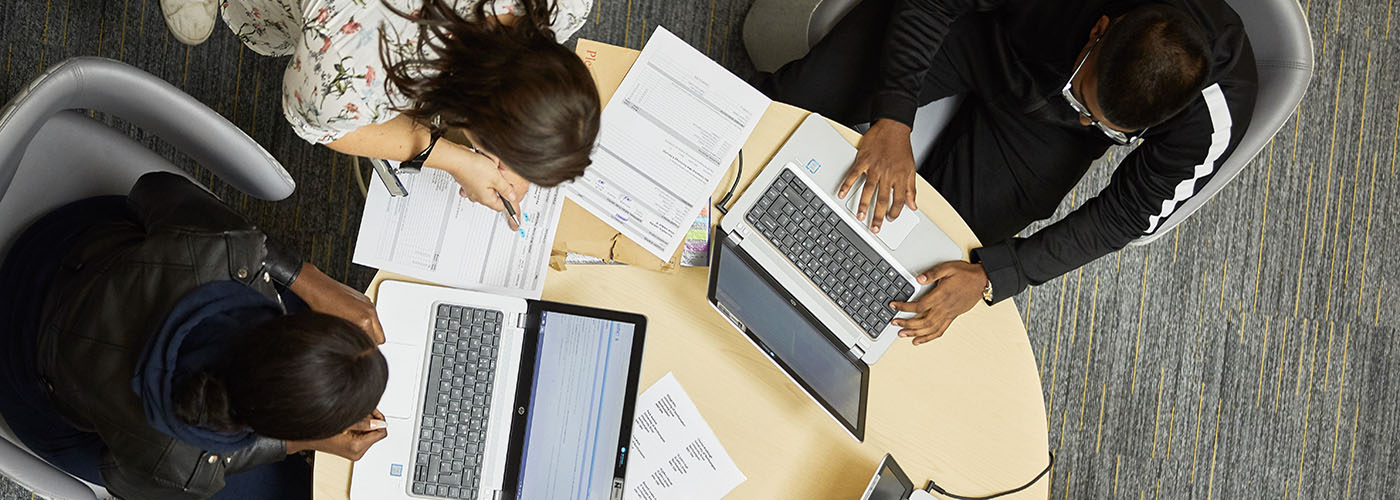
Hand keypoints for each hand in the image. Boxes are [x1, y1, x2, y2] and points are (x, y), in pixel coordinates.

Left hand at [288, 263, 385, 343]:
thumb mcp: (336, 329)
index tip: (361, 350)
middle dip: (371, 341)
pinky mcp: (366, 300)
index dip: (366, 349)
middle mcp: (370, 313)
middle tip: (360, 343)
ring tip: (354, 329)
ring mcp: (369, 305)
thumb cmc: (323, 306)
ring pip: (377, 325)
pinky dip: (366, 318)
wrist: (320, 288)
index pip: (374, 343)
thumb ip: (352, 338)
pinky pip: (372, 315)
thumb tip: (355, 344)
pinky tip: (352, 318)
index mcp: (365, 322)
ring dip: (369, 329)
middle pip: (380, 337)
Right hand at [288, 410, 387, 459]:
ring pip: (370, 434)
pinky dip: (361, 428)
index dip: (379, 420)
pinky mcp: (352, 450)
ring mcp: (355, 452)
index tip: (373, 412)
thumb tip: (380, 422)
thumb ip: (364, 422)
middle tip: (362, 412)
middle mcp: (358, 452)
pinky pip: (364, 437)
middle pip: (376, 434)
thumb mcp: (344, 422)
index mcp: (357, 447)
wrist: (306, 439)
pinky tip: (352, 423)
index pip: (381, 433)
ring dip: (366, 424)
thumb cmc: (320, 431)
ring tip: (354, 417)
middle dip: (372, 421)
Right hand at [442, 143, 526, 230]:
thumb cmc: (474, 168)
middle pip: (494, 198)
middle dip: (500, 190)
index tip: (511, 192)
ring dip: (491, 183)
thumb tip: (512, 197)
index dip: (508, 200)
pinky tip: (484, 172)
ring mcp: (471, 190)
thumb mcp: (497, 178)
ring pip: (486, 190)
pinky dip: (483, 179)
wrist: (458, 159)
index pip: (501, 207)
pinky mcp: (468, 183)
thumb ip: (506, 189)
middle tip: (502, 180)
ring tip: (493, 174)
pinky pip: (479, 184)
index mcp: (486, 199)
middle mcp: (477, 197)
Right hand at [839, 119, 918, 233]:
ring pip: (869, 190)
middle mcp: (888, 174)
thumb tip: (913, 204)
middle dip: (878, 216)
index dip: (895, 212)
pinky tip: (842, 194)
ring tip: (860, 216)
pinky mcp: (863, 160)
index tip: (890, 220)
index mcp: (900, 177)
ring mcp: (874, 167)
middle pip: (883, 199)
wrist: (893, 127)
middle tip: (874, 228)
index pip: (899, 200)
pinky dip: (847, 185)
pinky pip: (854, 175)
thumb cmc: (901, 147)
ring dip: (863, 205)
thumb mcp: (911, 169)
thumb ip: (911, 188)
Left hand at [889, 261, 987, 344]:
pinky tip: (919, 340)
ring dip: (915, 333)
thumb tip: (919, 279)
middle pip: (922, 321)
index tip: (894, 306)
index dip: (904, 307)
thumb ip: (933, 273)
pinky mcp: (952, 317)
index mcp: (941, 296)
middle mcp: (944, 308)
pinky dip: (928, 338)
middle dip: (906, 324)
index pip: (919, 306)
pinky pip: (939, 331)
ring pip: (930, 329)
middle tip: (894, 323)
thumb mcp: (948, 268)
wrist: (982, 281)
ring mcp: (948, 314)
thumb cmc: (965, 274)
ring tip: (902, 335)